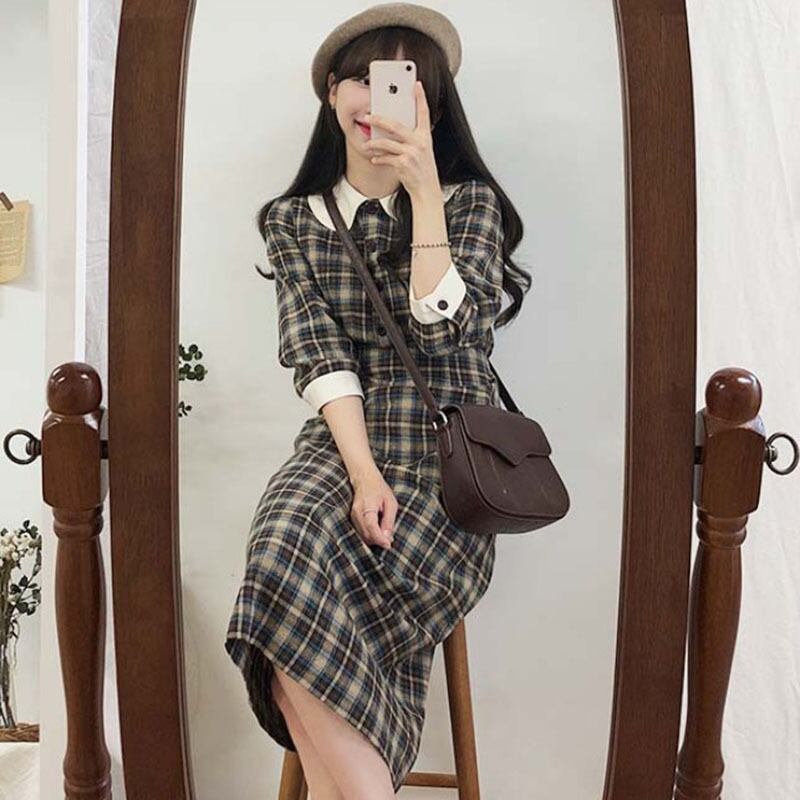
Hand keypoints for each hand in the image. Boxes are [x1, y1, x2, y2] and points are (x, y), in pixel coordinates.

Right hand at [349, 470, 397, 549]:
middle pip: (366, 535)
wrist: (365, 479)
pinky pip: (361, 532)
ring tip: (385, 535)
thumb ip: (389, 520)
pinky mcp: (352, 519)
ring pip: (363, 536)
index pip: (371, 527)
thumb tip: (388, 537)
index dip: (380, 539)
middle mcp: (357, 513)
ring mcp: (353, 516)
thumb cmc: (379, 489)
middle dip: (378, 541)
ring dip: (374, 539)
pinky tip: (378, 532)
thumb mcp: (390, 503)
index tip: (388, 545)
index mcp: (367, 507)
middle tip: (390, 540)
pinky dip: (370, 535)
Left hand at [364, 80, 440, 198]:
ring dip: (374, 143)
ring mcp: (411, 153)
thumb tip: (392, 130)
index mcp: (425, 136)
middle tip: (367, 117)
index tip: (417, 84)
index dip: (421, 98)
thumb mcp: (422, 151)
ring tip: (367, 144)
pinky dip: (378, 158)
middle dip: (378, 120)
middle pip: (395, 125)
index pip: (424, 113)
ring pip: (386, 143)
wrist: (426, 189)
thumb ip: (411, 138)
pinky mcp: (403, 164)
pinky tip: (374, 158)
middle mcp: (419, 142)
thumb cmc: (423, 170)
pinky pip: (385, 157)